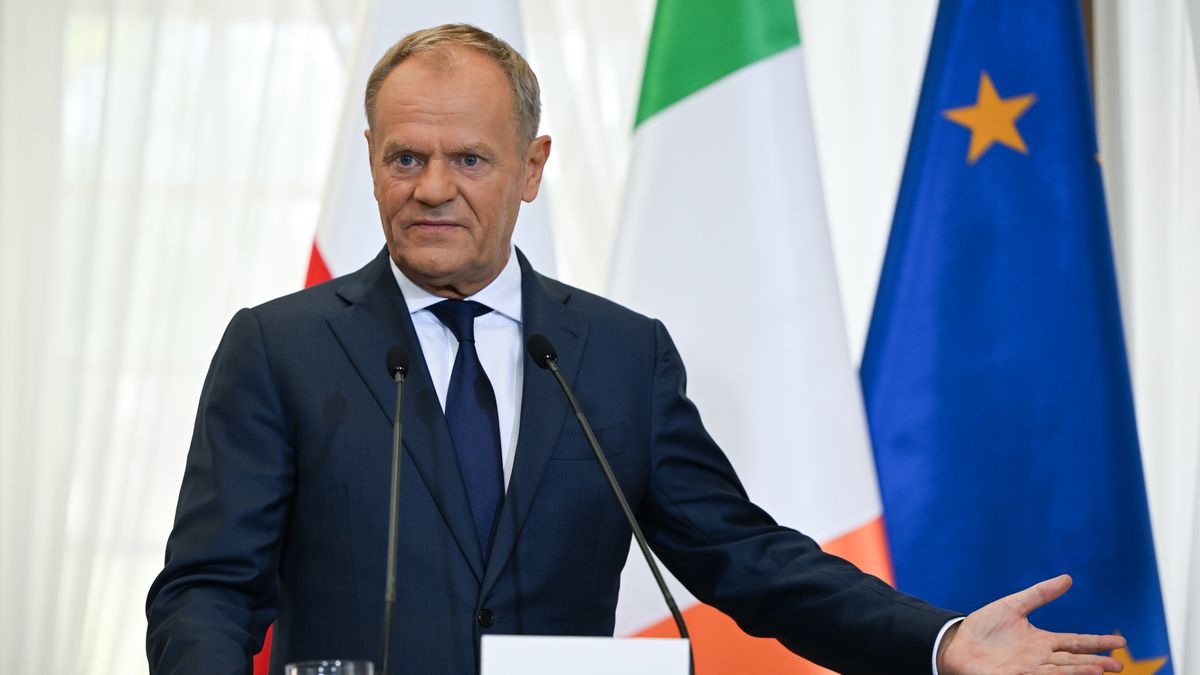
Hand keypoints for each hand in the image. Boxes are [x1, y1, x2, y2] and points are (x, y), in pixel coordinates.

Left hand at [937, 574, 1125, 674]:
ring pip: (1059, 671)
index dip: (1097, 643)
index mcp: (1042, 642)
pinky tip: (1065, 674)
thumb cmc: (984, 628)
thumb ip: (1039, 594)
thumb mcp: (1013, 606)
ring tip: (1100, 670)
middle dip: (1096, 663)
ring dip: (1079, 671)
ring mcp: (1028, 669)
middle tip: (1119, 666)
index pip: (1076, 642)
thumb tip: (1068, 578)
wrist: (957, 642)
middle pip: (1074, 660)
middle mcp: (1040, 658)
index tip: (1120, 643)